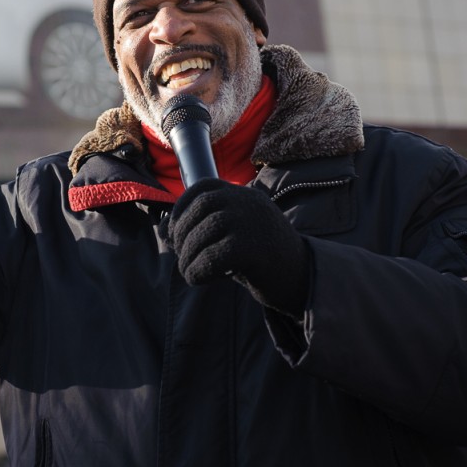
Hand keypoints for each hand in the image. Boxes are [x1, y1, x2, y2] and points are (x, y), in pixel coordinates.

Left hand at [168, 178, 309, 316]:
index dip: (181, 208)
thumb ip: (201, 229)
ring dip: (188, 256)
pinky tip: (200, 279)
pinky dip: (198, 270)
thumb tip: (165, 230)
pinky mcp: (256, 248)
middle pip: (201, 207)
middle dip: (182, 234)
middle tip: (183, 257)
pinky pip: (213, 256)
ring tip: (190, 271)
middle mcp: (249, 202)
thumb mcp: (232, 236)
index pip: (203, 187)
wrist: (302, 279)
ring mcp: (254, 222)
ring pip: (204, 232)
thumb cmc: (260, 259)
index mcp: (244, 194)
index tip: (175, 231)